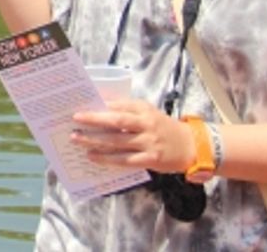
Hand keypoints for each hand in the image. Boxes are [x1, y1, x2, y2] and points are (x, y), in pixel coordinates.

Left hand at [70, 100, 196, 173]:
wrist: (191, 146)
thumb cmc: (162, 127)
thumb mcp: (147, 112)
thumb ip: (127, 110)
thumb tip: (99, 107)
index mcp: (144, 109)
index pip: (119, 105)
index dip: (99, 105)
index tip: (81, 105)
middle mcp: (146, 124)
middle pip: (116, 121)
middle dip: (94, 120)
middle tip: (75, 119)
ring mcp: (148, 142)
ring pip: (117, 141)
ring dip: (95, 141)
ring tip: (77, 139)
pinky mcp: (150, 159)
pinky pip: (125, 160)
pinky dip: (107, 159)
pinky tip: (93, 157)